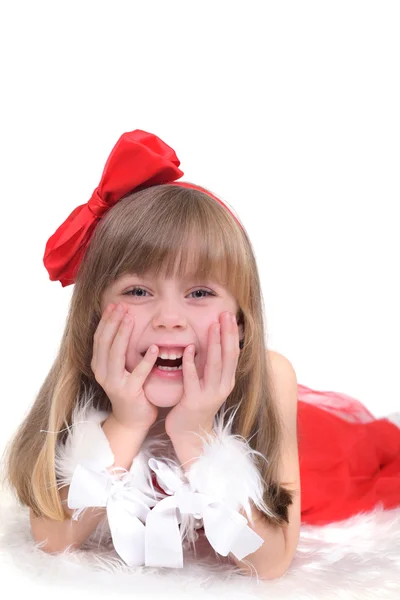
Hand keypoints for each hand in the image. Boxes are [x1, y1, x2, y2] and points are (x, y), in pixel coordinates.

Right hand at [91, 302, 159, 430]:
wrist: (132, 419)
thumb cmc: (130, 388)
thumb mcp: (120, 367)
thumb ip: (120, 349)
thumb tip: (124, 321)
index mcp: (98, 364)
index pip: (99, 337)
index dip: (106, 320)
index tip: (114, 305)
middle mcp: (102, 373)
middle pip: (104, 342)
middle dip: (113, 322)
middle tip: (123, 306)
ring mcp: (114, 383)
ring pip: (115, 354)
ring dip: (123, 335)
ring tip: (131, 319)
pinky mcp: (129, 392)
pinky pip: (138, 374)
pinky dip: (146, 360)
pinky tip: (155, 348)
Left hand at [165, 311, 239, 439]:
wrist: (189, 434)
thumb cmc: (196, 404)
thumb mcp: (210, 384)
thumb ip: (213, 366)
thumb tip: (215, 342)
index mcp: (227, 381)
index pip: (233, 353)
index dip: (232, 334)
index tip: (229, 316)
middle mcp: (222, 387)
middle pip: (228, 356)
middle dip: (227, 333)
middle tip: (225, 314)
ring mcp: (209, 394)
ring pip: (214, 365)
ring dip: (214, 343)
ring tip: (212, 325)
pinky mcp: (194, 401)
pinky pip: (192, 378)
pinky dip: (191, 362)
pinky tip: (189, 349)